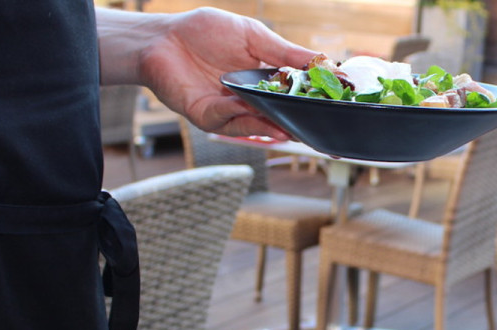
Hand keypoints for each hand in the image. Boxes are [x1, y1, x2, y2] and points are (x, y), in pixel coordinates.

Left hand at [134, 8, 315, 137]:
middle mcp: (248, 99)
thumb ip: (285, 52)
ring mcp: (228, 111)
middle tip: (319, 129)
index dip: (312, 103)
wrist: (161, 38)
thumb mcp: (254, 36)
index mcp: (262, 80)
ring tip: (294, 130)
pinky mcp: (207, 117)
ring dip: (275, 126)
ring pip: (256, 123)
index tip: (335, 106)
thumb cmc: (204, 32)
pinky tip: (263, 118)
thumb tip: (323, 62)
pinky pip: (230, 122)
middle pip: (277, 117)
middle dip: (297, 124)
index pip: (292, 96)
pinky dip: (248, 120)